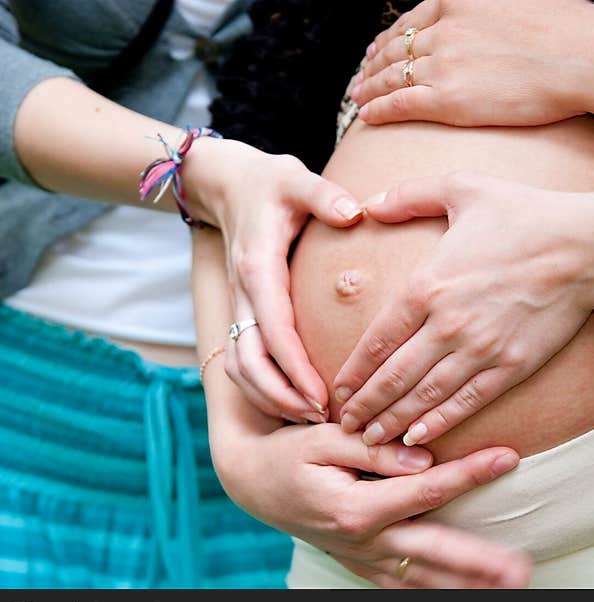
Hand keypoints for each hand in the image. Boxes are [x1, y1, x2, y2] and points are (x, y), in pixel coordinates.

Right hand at [187, 138, 364, 422]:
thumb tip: (354, 212)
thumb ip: (324, 196)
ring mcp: (240, 306)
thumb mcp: (296, 179)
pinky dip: (262, 388)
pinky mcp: (243, 312)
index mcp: (258, 269)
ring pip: (240, 368)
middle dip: (280, 395)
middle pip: (250, 361)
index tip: (321, 397)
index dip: (295, 368)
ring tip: (310, 419)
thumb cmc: (269, 183)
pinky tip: (294, 402)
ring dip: (269, 397)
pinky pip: (243, 361)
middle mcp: (244, 293)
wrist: (227, 183)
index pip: (273, 330)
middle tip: (320, 419)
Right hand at [211, 420, 531, 587]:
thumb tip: (422, 459)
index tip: (507, 457)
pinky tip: (462, 595)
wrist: (253, 483)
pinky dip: (431, 593)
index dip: (469, 473)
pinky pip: (400, 587)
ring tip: (505, 588)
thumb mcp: (324, 439)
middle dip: (479, 562)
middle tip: (520, 569)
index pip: (425, 490)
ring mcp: (362, 557)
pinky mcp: (360, 563)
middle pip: (432, 554)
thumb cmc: (289, 454)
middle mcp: (363, 541)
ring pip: (420, 580)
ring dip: (464, 587)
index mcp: (355, 508)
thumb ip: (373, 450)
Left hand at [333, 172, 593, 445]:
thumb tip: (367, 203)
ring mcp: (480, 350)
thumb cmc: (524, 214)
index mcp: (428, 285)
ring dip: (394, 421)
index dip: (353, 371)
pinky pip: (467, 401)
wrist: (586, 247)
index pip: (377, 339)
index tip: (337, 390)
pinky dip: (440, 422)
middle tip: (345, 425)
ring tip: (373, 441)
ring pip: (425, 396)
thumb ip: (408, 196)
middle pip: (394, 377)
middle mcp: (447, 325)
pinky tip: (420, 436)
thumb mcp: (461, 188)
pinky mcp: (511, 366)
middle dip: (365, 405)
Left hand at [349, 0, 593, 126]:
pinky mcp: (447, 99)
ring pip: (391, 76)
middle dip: (373, 65)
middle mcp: (444, 29)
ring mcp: (443, 64)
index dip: (390, 38)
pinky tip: (367, 116)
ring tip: (358, 98)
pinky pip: (400, 103)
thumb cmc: (566, 32)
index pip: (412, 21)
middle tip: (361, 78)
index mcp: (459, 2)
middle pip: (396, 49)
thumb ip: (493, 13)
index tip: (378, 49)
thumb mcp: (519, 4)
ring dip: (369, 88)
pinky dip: (379, 109)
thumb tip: (494, 24)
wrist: (581, 56)